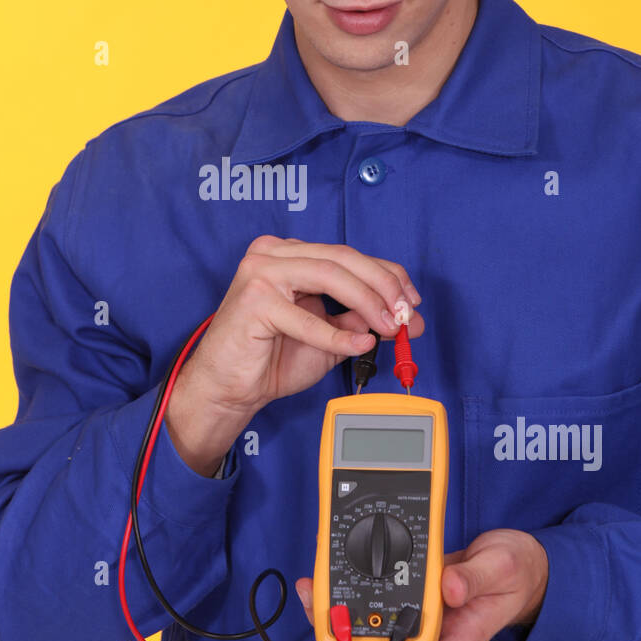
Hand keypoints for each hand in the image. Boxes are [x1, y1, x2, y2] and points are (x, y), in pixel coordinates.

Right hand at [165, 234, 423, 475]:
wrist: (228, 387)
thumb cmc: (269, 359)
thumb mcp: (327, 336)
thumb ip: (357, 322)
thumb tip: (401, 319)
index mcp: (291, 254)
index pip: (349, 255)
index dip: (388, 275)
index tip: (412, 301)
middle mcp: (273, 253)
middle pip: (343, 257)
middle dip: (384, 286)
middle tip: (405, 314)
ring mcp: (260, 272)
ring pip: (329, 274)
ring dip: (367, 301)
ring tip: (387, 327)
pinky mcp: (254, 300)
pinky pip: (307, 317)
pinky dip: (337, 336)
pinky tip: (358, 348)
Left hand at [294, 529, 548, 640]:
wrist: (505, 559)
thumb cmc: (510, 573)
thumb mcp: (500, 570)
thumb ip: (475, 580)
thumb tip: (449, 590)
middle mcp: (429, 640)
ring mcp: (411, 622)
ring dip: (333, 632)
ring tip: (309, 605)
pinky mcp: (399, 602)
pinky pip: (366, 612)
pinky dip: (341, 604)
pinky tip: (320, 586)